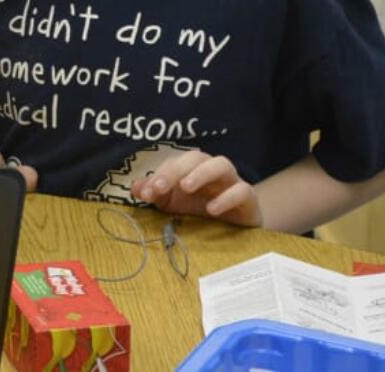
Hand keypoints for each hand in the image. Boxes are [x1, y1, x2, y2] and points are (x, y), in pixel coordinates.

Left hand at [130, 149, 261, 227]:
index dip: (160, 174)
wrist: (238, 227)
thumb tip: (135, 188)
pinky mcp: (248, 198)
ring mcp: (232, 182)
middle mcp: (212, 170)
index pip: (175, 162)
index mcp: (192, 169)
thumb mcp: (174, 204)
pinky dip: (227, 197)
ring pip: (222, 164)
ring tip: (186, 187)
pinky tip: (212, 210)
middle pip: (196, 157)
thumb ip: (155, 194)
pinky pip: (242, 190)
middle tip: (160, 187)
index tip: (147, 192)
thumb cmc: (202, 209)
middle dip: (175, 170)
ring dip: (202, 173)